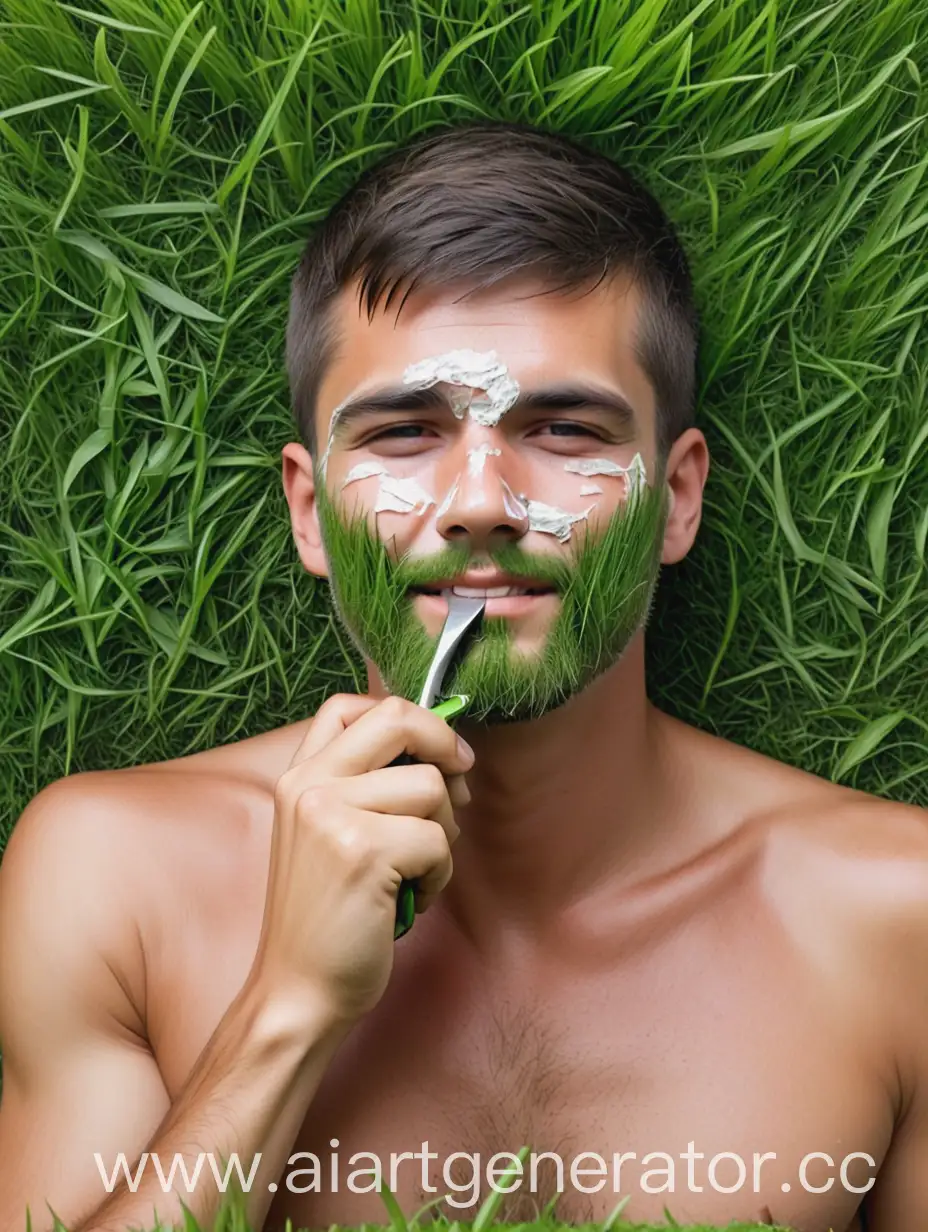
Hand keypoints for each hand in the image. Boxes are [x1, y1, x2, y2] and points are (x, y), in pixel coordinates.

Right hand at [249, 694, 473, 1024]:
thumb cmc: (326, 918)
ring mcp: (332, 815)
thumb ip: (362, 787)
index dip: (405, 717)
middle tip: (461, 782)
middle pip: (397, 719)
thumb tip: (443, 749)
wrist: (299, 992)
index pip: (349, 705)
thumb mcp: (326, 835)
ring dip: (443, 832)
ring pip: (431, 786)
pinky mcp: (363, 851)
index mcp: (297, 777)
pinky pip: (438, 839)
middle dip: (444, 745)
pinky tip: (413, 898)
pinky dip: (440, 873)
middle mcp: (308, 785)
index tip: (436, 751)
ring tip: (417, 871)